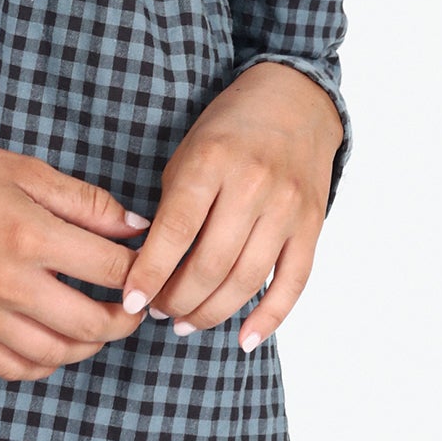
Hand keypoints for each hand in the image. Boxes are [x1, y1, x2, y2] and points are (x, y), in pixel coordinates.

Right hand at [0, 129, 151, 381]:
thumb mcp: (25, 170)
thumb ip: (85, 203)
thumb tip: (135, 228)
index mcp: (30, 236)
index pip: (112, 270)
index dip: (143, 270)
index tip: (150, 266)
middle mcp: (8, 284)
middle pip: (94, 324)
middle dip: (128, 318)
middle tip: (137, 305)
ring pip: (58, 354)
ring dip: (91, 344)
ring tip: (100, 323)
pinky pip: (13, 368)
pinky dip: (45, 363)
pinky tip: (56, 341)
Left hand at [121, 63, 342, 350]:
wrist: (295, 101)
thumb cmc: (229, 130)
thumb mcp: (188, 153)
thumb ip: (172, 207)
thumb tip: (151, 269)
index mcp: (212, 162)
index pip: (174, 231)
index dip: (149, 274)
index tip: (129, 302)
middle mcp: (252, 185)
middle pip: (210, 265)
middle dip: (176, 299)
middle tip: (157, 312)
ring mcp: (287, 207)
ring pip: (246, 280)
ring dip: (211, 312)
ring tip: (185, 322)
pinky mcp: (312, 224)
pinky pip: (293, 282)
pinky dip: (269, 317)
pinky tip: (245, 339)